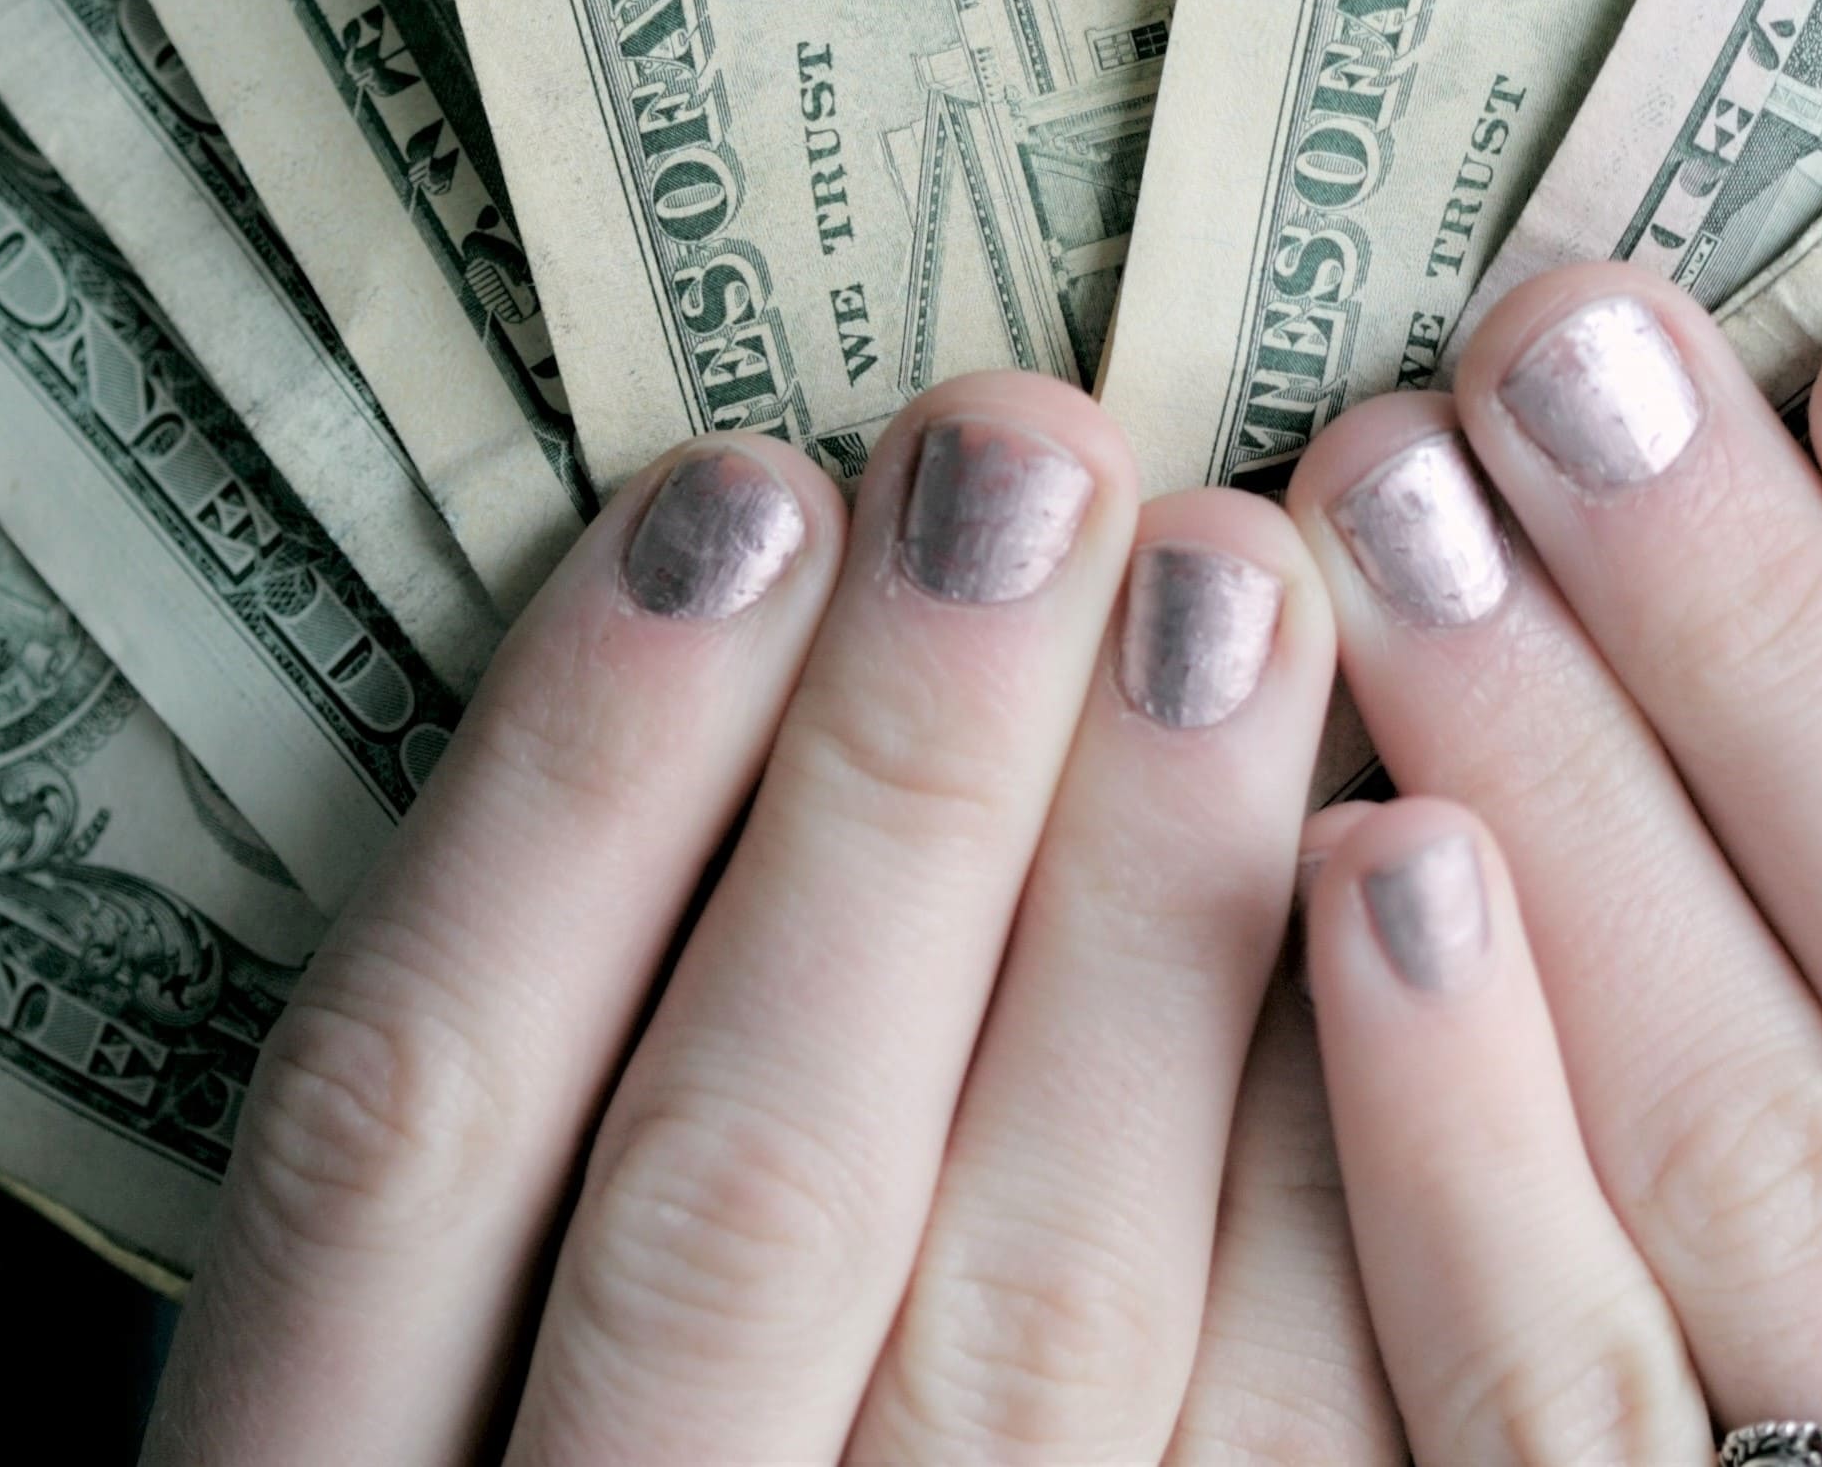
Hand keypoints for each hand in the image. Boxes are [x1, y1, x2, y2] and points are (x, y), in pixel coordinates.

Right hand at [147, 371, 1368, 1464]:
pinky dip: (1359, 1193)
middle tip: (1035, 454)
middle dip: (895, 797)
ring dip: (1138, 935)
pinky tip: (1416, 901)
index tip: (733, 489)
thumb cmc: (581, 1455)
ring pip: (1029, 1330)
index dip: (564, 795)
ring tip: (1236, 581)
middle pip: (738, 1192)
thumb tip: (764, 590)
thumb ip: (540, 1090)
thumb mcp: (439, 1358)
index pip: (405, 1132)